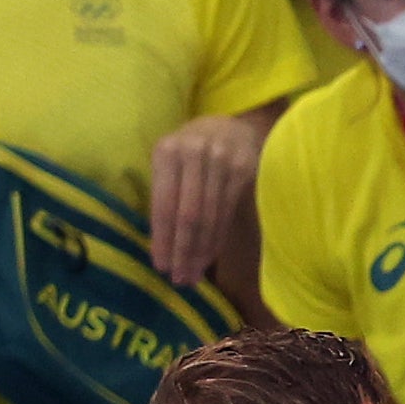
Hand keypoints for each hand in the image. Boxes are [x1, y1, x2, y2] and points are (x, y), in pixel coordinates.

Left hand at [148, 113, 263, 287]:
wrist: (231, 125)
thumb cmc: (191, 150)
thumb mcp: (170, 161)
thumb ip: (164, 192)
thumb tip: (161, 244)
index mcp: (166, 152)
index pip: (164, 204)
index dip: (163, 239)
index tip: (161, 266)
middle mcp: (194, 154)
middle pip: (188, 214)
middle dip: (183, 250)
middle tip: (179, 278)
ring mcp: (222, 161)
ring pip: (210, 216)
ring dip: (202, 250)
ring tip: (193, 274)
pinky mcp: (243, 170)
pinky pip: (228, 211)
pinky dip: (218, 237)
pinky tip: (210, 256)